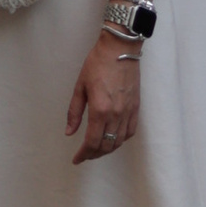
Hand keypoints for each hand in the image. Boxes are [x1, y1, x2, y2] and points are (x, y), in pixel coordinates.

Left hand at [66, 36, 140, 162]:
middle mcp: (116, 114)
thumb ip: (74, 112)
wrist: (120, 48)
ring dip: (107, 149)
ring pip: (119, 141)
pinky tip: (114, 138)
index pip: (92, 142)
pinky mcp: (136, 107)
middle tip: (85, 155)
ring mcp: (128, 111)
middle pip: (106, 145)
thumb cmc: (97, 63)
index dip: (83, 154)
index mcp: (100, 109)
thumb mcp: (80, 86)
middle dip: (94, 154)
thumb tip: (69, 132)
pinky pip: (130, 131)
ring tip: (97, 149)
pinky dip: (121, 139)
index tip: (77, 159)